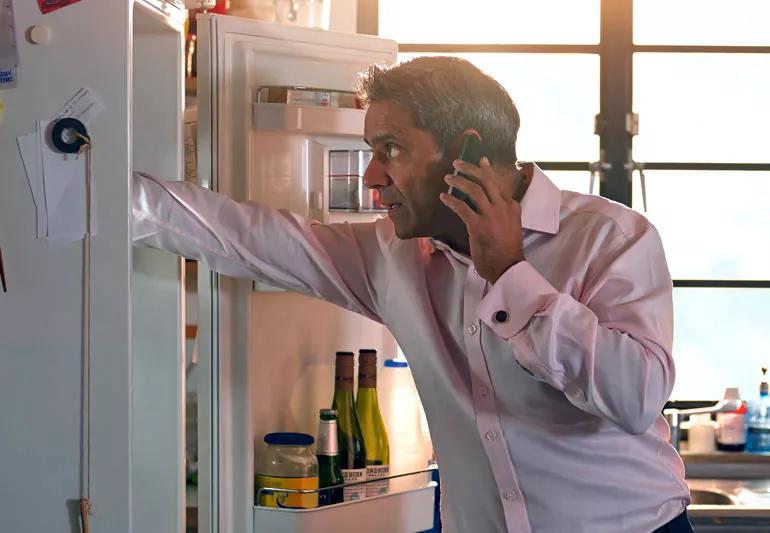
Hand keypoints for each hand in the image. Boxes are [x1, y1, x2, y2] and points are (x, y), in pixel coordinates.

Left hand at [439, 157, 524, 283]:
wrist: (508, 267)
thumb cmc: (507, 249)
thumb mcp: (510, 224)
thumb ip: (500, 212)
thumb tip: (486, 204)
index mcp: (511, 205)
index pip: (497, 183)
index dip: (486, 170)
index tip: (480, 161)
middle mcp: (503, 206)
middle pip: (485, 180)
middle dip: (470, 168)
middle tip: (457, 163)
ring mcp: (491, 215)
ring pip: (473, 190)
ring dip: (458, 181)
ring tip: (448, 178)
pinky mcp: (478, 225)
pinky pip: (462, 207)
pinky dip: (451, 200)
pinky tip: (443, 197)